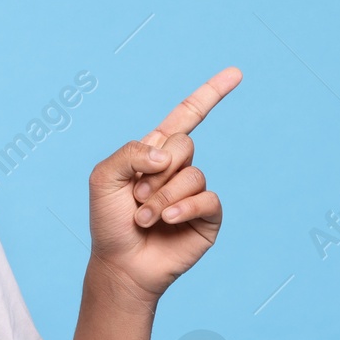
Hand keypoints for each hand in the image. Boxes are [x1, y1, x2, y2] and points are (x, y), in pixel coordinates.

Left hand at [86, 66, 241, 301]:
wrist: (120, 265)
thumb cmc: (108, 222)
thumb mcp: (103, 178)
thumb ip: (130, 153)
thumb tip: (167, 155)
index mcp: (155, 152)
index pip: (187, 116)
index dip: (210, 94)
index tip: (236, 73)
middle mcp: (178, 169)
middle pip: (186, 144)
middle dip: (157, 171)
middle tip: (137, 197)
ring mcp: (195, 193)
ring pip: (194, 175)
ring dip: (163, 197)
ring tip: (144, 217)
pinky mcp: (208, 218)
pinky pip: (208, 199)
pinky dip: (184, 208)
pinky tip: (167, 221)